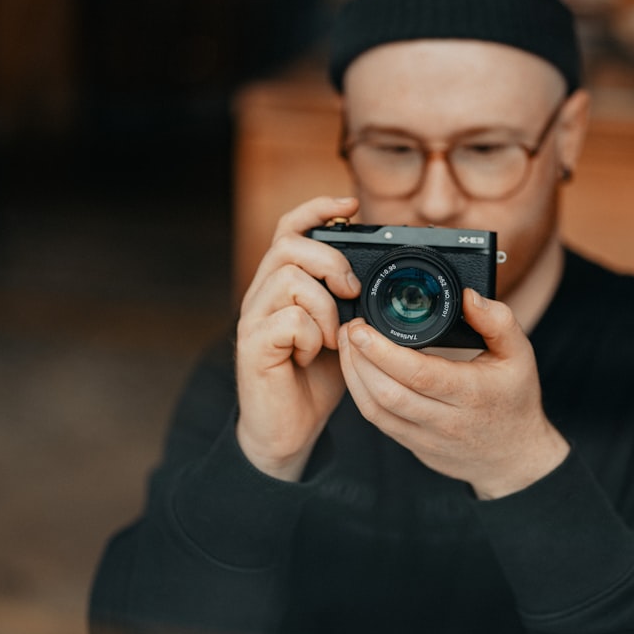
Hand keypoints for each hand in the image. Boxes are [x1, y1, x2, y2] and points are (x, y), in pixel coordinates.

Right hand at [235, 196, 360, 480]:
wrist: (288, 429)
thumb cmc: (316, 378)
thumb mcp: (343, 330)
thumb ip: (351, 302)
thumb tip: (381, 276)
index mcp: (284, 282)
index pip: (291, 227)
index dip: (318, 208)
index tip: (351, 204)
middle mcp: (262, 293)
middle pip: (289, 244)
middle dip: (331, 262)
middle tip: (352, 292)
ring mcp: (254, 318)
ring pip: (290, 279)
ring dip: (325, 307)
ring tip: (333, 337)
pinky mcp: (252, 346)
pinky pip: (288, 321)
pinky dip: (312, 337)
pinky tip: (314, 356)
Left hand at [337, 288, 569, 498]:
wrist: (512, 458)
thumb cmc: (514, 401)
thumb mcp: (520, 355)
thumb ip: (497, 321)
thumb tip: (467, 295)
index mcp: (471, 393)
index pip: (419, 373)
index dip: (382, 351)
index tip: (362, 327)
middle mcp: (445, 419)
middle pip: (387, 393)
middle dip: (358, 358)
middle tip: (349, 328)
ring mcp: (425, 437)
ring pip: (375, 409)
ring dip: (353, 375)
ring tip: (347, 344)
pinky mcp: (412, 444)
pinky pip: (377, 421)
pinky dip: (360, 392)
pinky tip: (356, 369)